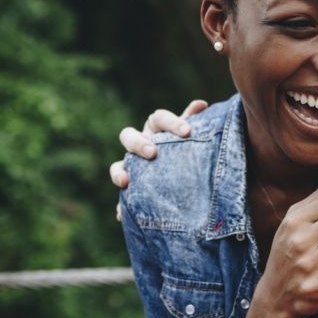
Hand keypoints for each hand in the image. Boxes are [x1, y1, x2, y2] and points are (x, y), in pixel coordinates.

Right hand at [110, 99, 206, 219]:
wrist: (187, 177)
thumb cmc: (189, 150)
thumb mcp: (194, 138)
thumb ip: (197, 121)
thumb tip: (201, 103)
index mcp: (157, 128)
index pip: (158, 118)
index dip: (171, 122)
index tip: (187, 132)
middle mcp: (140, 143)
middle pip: (128, 135)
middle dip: (139, 143)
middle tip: (153, 153)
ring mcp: (132, 165)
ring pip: (116, 165)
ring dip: (118, 172)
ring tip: (125, 181)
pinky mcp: (131, 188)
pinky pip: (121, 197)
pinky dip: (120, 206)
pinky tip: (121, 214)